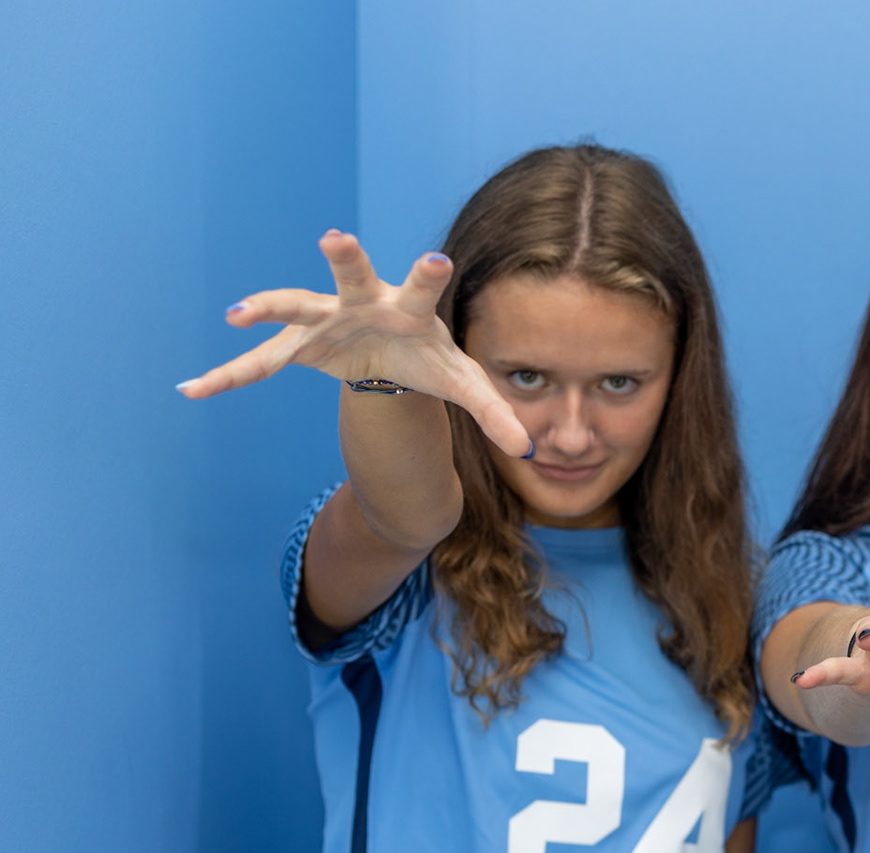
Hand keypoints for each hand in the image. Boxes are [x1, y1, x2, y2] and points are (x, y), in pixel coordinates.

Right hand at [175, 230, 530, 456]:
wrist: (392, 352)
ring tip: (239, 314)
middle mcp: (363, 301)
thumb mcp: (464, 385)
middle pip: (353, 275)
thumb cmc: (431, 358)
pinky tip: (193, 389)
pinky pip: (262, 362)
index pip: (423, 288)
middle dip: (345, 258)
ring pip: (295, 306)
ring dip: (268, 307)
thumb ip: (495, 414)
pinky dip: (230, 376)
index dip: (428, 275)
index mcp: (410, 309)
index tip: (437, 259)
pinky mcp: (300, 342)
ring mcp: (327, 317)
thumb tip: (531, 453)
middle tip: (335, 237)